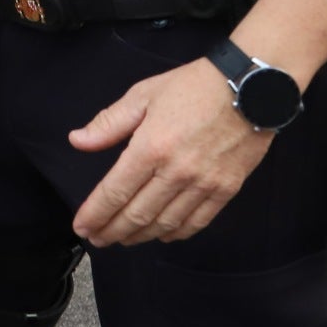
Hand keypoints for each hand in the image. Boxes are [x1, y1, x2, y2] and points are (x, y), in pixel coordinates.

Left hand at [68, 57, 276, 245]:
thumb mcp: (142, 95)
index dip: (96, 213)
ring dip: (141, 236)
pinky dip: (176, 233)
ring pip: (165, 222)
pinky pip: (197, 221)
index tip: (82, 226)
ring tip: (123, 239)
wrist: (249, 88)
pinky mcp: (226, 190)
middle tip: (97, 239)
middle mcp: (176, 172)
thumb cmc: (192, 87)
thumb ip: (108, 123)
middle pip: (137, 213)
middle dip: (112, 230)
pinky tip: (162, 235)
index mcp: (150, 147)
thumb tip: (77, 141)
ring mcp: (203, 184)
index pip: (115, 191)